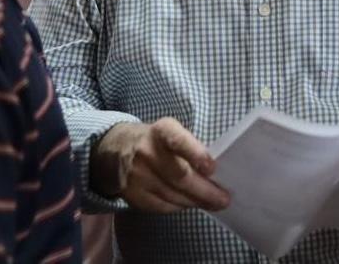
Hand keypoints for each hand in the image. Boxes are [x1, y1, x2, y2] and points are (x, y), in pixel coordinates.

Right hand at [92, 118, 229, 213]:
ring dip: (196, 202)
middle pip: (179, 177)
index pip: (178, 140)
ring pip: (173, 196)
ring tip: (213, 203)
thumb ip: (190, 148)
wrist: (116, 149)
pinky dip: (180, 207)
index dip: (196, 154)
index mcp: (161, 131)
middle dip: (205, 191)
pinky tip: (190, 203)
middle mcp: (146, 152)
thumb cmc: (155, 141)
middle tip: (223, 198)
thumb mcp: (170, 132)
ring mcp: (137, 176)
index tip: (212, 168)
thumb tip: (214, 173)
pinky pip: (162, 207)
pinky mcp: (132, 195)